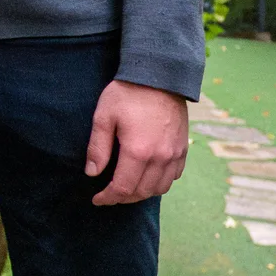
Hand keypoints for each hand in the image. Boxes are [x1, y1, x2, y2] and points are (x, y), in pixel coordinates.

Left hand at [85, 79, 187, 204]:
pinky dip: (160, 182)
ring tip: (127, 188)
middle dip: (123, 198)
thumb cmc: (127, 94)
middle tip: (109, 195)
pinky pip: (174, 176)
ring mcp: (175, 154)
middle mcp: (160, 158)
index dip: (108, 198)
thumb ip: (97, 148)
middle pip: (142, 192)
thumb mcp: (104, 117)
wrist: (160, 76)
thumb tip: (92, 173)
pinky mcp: (183, 148)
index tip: (97, 199)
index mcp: (138, 152)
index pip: (123, 188)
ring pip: (160, 188)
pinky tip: (147, 176)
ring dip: (143, 193)